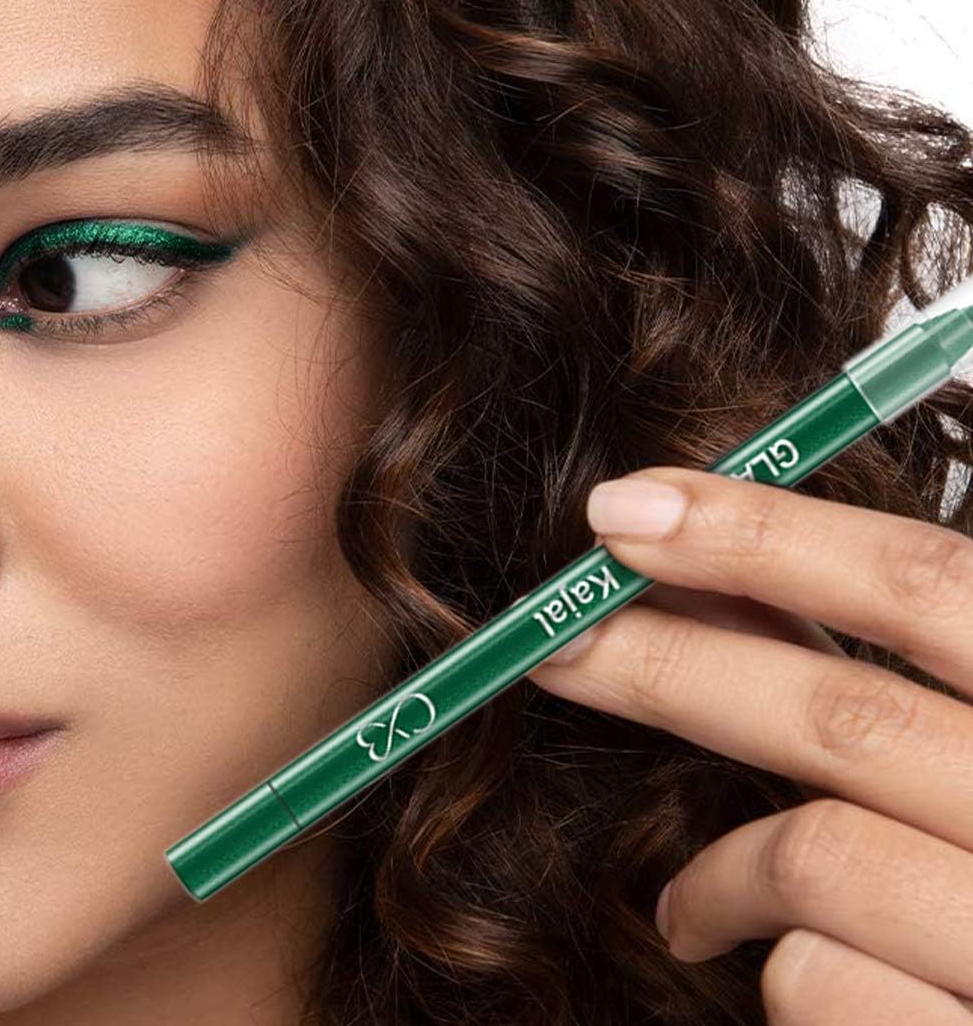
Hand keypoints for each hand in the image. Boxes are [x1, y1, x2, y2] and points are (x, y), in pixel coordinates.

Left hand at [524, 465, 972, 1022]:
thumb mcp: (968, 761)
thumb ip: (885, 686)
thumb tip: (697, 567)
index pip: (931, 584)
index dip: (767, 535)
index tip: (625, 507)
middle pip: (848, 717)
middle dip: (672, 668)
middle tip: (553, 640)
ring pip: (820, 855)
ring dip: (721, 874)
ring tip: (688, 907)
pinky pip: (820, 979)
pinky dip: (771, 973)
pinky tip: (775, 984)